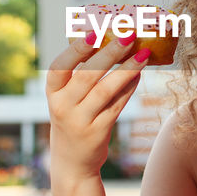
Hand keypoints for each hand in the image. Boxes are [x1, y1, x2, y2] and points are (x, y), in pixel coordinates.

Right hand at [45, 33, 148, 182]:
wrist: (72, 163)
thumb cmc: (72, 120)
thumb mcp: (67, 99)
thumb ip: (82, 76)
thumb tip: (112, 44)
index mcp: (53, 93)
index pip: (59, 67)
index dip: (76, 50)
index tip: (94, 32)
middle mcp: (62, 107)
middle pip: (87, 75)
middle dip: (110, 53)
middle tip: (129, 36)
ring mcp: (79, 121)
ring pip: (105, 90)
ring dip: (126, 70)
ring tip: (144, 54)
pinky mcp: (97, 132)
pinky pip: (116, 106)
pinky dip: (129, 88)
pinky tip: (139, 74)